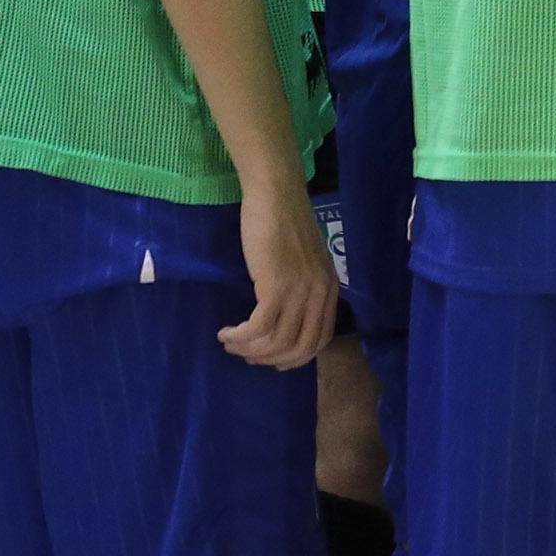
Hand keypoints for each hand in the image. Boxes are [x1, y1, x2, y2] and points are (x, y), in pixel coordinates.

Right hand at [218, 177, 336, 369]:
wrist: (276, 195)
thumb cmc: (284, 223)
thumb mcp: (304, 261)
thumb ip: (303, 286)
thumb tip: (285, 317)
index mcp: (329, 288)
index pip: (320, 340)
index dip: (294, 356)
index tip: (271, 359)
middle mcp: (319, 293)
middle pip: (300, 349)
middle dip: (270, 359)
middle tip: (247, 354)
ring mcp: (299, 290)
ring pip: (277, 342)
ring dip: (249, 350)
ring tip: (231, 342)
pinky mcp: (276, 286)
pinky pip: (258, 328)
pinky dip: (240, 338)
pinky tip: (226, 333)